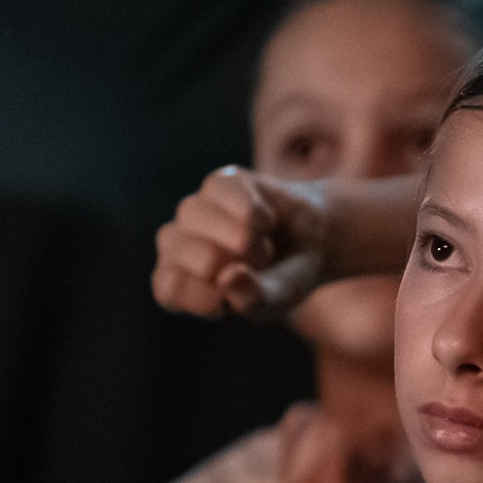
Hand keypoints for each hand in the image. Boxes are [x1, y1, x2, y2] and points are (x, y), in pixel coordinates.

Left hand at [153, 166, 329, 318]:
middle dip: (240, 265)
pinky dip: (253, 211)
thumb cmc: (284, 278)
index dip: (206, 294)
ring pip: (200, 217)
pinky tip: (266, 221)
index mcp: (178, 285)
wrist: (311, 239)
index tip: (235, 298)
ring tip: (264, 247)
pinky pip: (224, 192)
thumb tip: (226, 280)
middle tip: (260, 268)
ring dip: (247, 238)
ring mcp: (192, 212)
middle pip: (197, 256)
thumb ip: (254, 298)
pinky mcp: (216, 183)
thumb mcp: (278, 298)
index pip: (170, 288)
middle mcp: (175, 246)